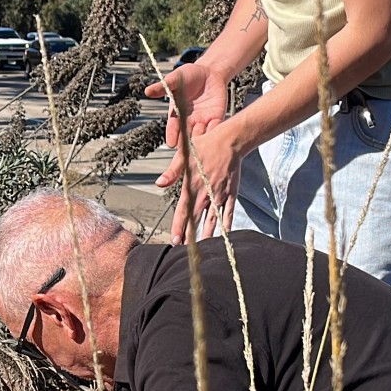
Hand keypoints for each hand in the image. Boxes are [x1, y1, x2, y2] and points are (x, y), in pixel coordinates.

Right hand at [146, 62, 230, 150]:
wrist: (209, 72)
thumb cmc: (189, 75)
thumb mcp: (175, 79)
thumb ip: (163, 86)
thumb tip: (147, 91)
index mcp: (177, 113)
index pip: (173, 127)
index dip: (172, 135)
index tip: (171, 143)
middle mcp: (189, 120)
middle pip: (186, 135)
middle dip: (185, 144)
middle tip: (185, 152)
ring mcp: (203, 120)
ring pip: (200, 134)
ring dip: (199, 139)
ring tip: (198, 145)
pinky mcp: (216, 118)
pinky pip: (215, 127)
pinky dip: (214, 132)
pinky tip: (213, 137)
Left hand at [159, 123, 244, 243]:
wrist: (231, 141)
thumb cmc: (206, 145)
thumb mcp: (185, 155)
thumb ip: (172, 171)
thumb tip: (159, 183)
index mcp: (192, 185)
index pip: (183, 211)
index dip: (179, 226)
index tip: (175, 240)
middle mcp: (206, 193)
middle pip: (196, 219)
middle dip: (190, 235)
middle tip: (185, 249)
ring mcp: (220, 194)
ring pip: (212, 219)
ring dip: (207, 234)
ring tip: (202, 247)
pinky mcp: (231, 193)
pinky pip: (228, 213)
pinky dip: (226, 225)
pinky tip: (224, 235)